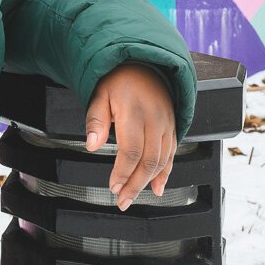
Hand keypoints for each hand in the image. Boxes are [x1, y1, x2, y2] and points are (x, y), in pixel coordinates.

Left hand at [84, 63, 176, 210]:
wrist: (145, 64)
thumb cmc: (119, 80)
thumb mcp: (99, 94)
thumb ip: (96, 121)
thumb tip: (91, 146)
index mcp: (135, 112)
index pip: (132, 150)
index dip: (123, 172)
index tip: (113, 186)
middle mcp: (156, 120)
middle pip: (149, 161)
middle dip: (135, 184)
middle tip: (122, 200)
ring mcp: (168, 124)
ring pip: (162, 160)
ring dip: (149, 182)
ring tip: (133, 196)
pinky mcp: (173, 127)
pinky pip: (172, 154)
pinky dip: (166, 173)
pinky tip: (158, 188)